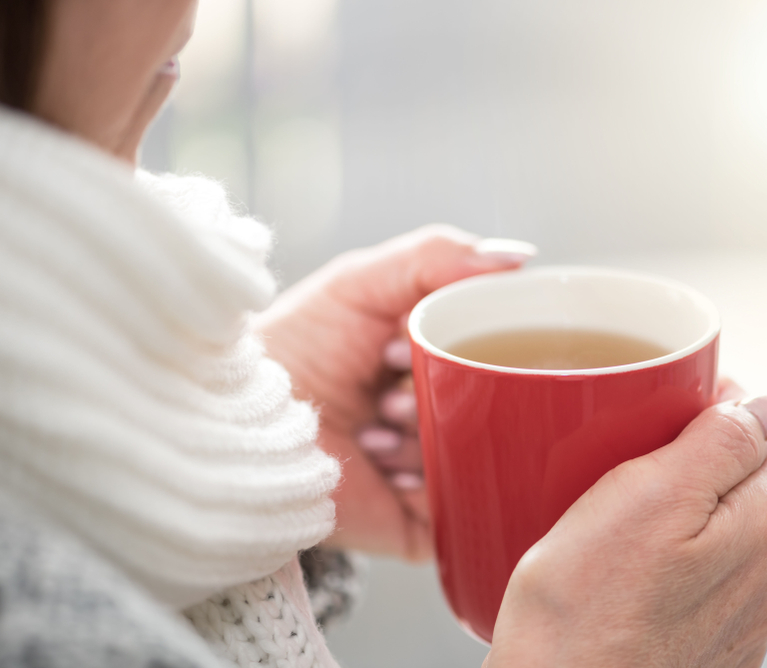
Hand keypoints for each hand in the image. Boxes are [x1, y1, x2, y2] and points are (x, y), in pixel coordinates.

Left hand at [255, 225, 535, 560]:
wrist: (237, 429)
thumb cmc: (291, 351)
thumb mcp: (360, 282)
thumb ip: (436, 258)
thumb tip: (518, 259)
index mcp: (432, 358)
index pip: (493, 345)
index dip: (467, 340)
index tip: (410, 339)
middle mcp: (438, 412)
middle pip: (493, 400)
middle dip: (447, 391)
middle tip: (392, 390)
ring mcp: (435, 467)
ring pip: (481, 450)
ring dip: (427, 436)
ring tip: (375, 432)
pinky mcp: (425, 520)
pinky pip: (469, 503)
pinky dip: (435, 482)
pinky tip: (386, 468)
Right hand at [486, 380, 766, 667]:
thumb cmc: (585, 605)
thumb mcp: (647, 493)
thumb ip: (719, 443)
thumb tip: (763, 406)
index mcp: (766, 526)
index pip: (766, 433)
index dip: (716, 409)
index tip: (665, 408)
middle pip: (756, 482)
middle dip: (713, 455)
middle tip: (643, 449)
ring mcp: (745, 619)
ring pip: (735, 530)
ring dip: (701, 505)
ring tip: (636, 504)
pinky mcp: (714, 647)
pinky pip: (713, 576)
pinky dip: (688, 553)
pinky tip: (640, 562)